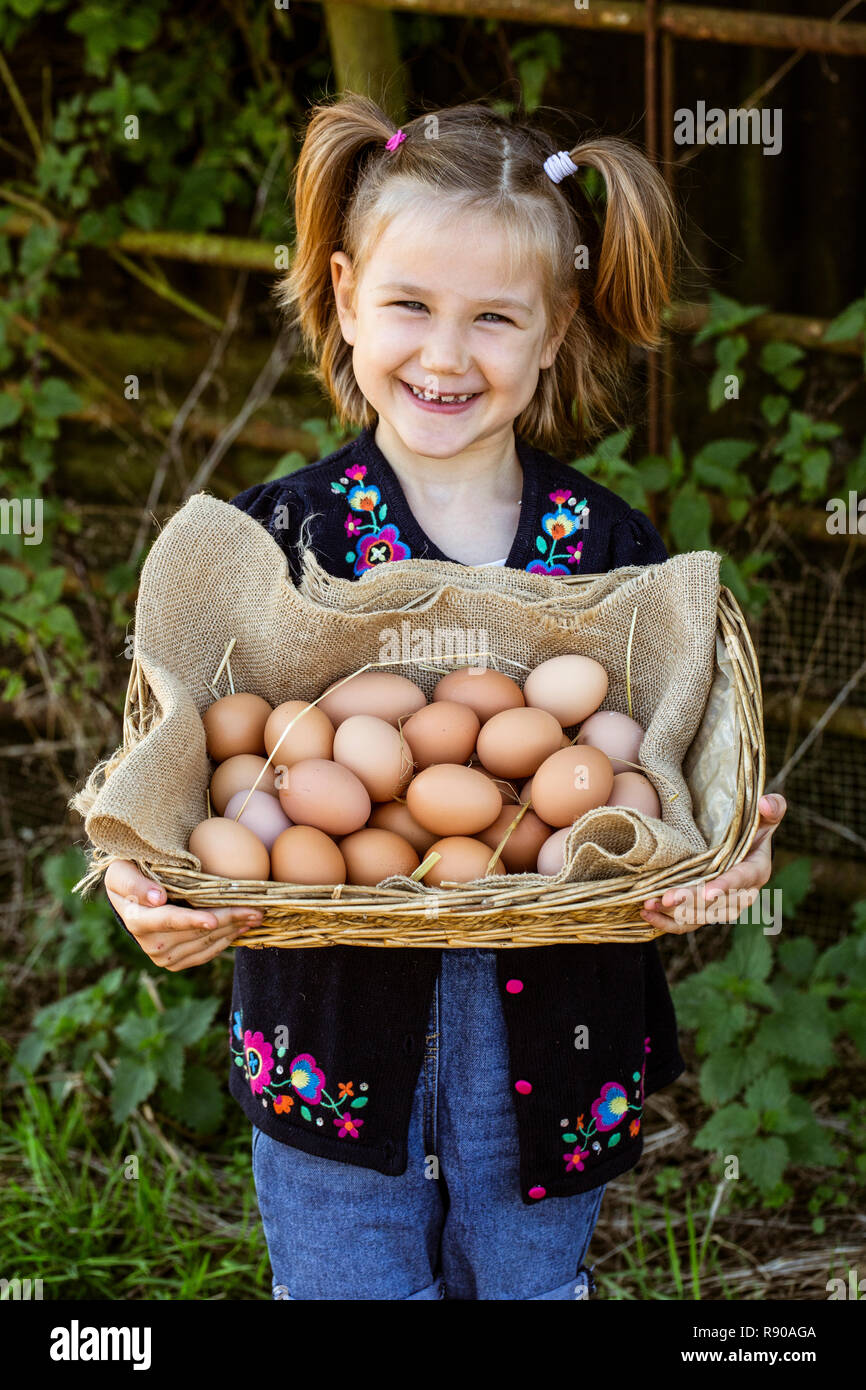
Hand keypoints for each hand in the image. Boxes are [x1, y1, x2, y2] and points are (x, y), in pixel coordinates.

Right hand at [105, 859, 262, 969]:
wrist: (128, 902)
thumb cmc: (128, 876)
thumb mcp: (122, 872)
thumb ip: (135, 883)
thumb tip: (157, 898)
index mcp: (138, 920)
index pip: (170, 920)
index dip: (192, 920)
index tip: (213, 918)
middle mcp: (151, 944)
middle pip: (196, 932)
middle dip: (228, 920)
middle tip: (256, 909)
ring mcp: (163, 956)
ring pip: (206, 943)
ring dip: (233, 930)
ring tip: (255, 916)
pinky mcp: (175, 962)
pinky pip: (205, 954)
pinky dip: (226, 941)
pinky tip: (242, 927)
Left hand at [640, 792, 787, 934]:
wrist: (741, 848)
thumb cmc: (752, 829)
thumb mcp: (765, 815)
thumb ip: (773, 808)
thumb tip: (766, 804)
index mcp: (756, 870)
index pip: (741, 879)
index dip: (725, 886)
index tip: (708, 892)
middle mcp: (741, 894)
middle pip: (716, 904)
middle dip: (691, 902)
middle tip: (666, 898)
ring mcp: (722, 906)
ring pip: (699, 917)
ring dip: (674, 915)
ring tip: (648, 904)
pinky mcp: (705, 912)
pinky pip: (687, 923)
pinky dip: (667, 922)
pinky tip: (647, 913)